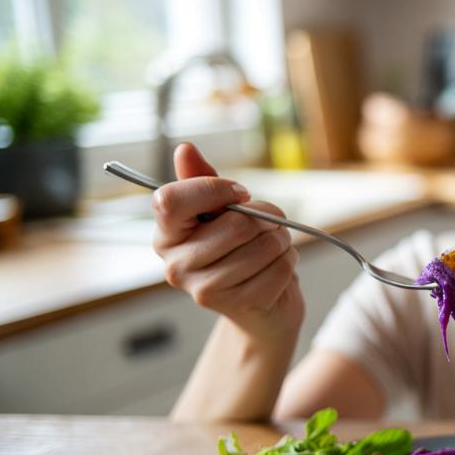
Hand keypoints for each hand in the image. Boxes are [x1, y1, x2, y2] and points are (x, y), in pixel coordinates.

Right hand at [152, 143, 304, 335]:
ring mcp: (205, 290)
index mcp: (166, 235)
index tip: (240, 193)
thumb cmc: (238, 250)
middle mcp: (176, 266)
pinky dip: (289, 262)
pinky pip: (281, 268)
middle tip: (268, 225)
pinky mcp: (238, 306)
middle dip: (267, 217)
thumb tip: (185, 149)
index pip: (170, 200)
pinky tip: (277, 268)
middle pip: (237, 224)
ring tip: (273, 248)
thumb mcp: (220, 213)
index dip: (214, 189)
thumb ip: (202, 181)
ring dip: (281, 241)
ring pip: (265, 246)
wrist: (260, 305)